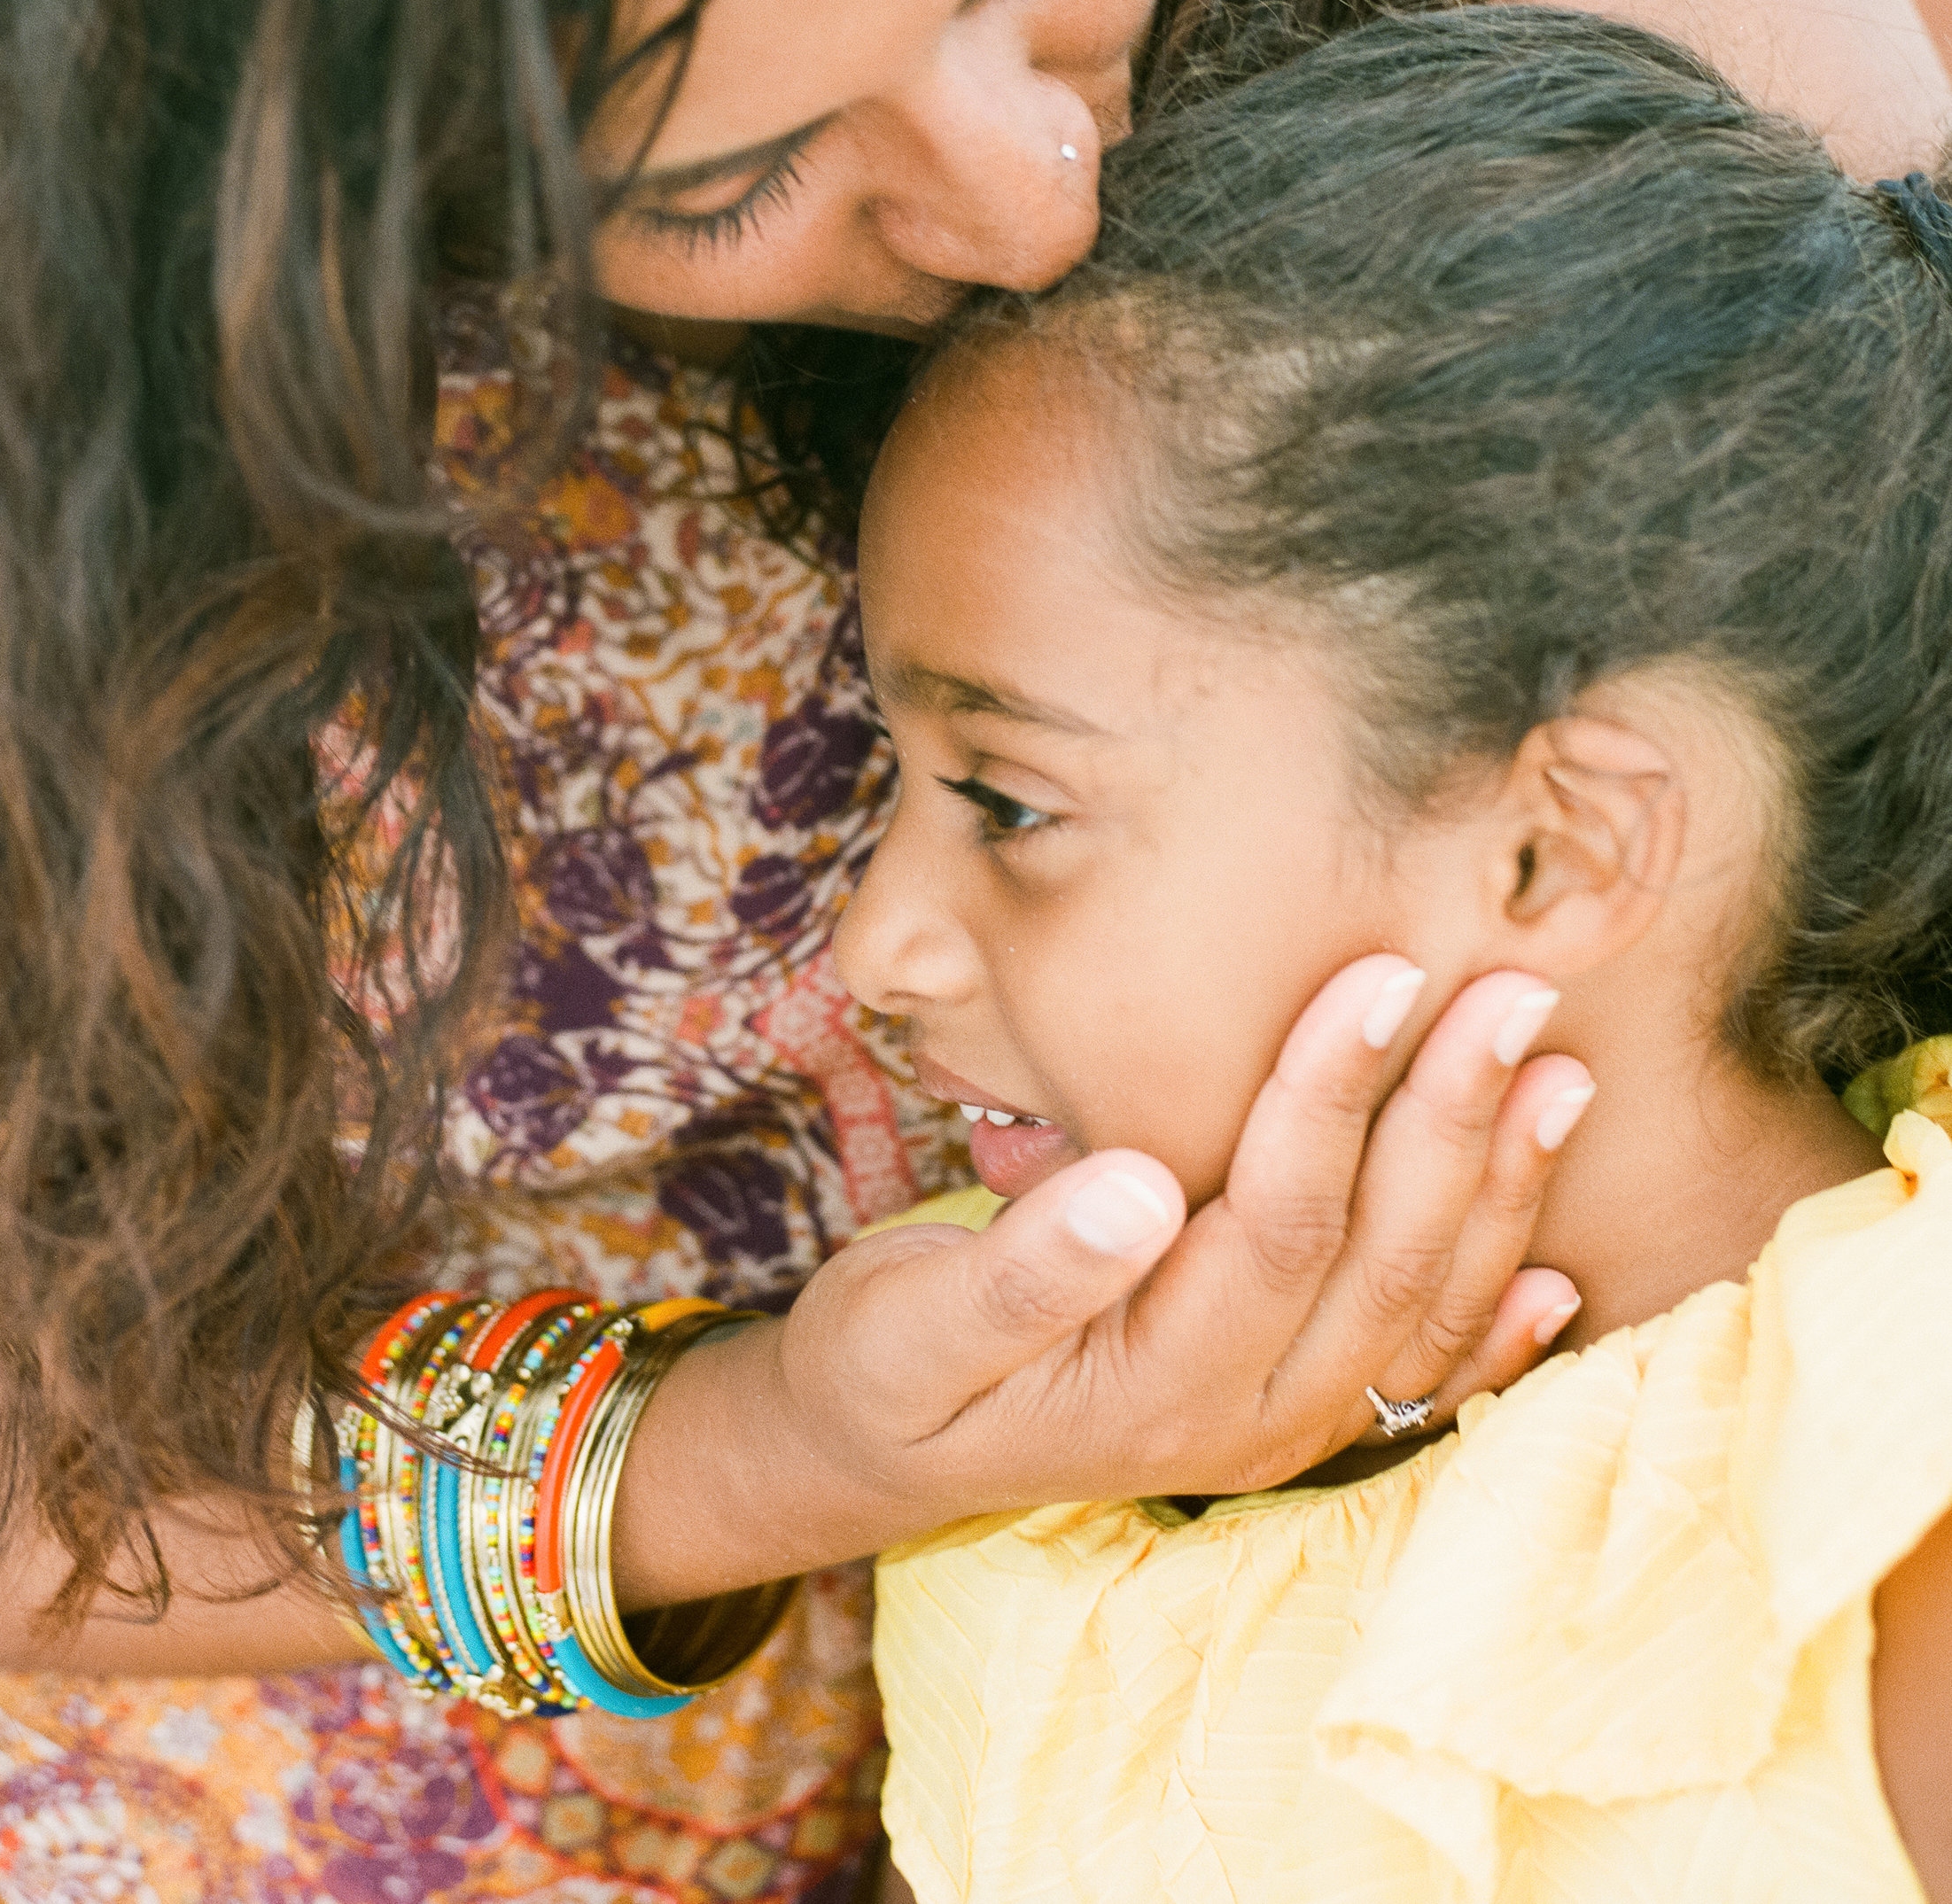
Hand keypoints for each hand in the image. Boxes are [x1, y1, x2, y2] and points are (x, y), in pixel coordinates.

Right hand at [767, 959, 1583, 1533]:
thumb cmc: (884, 1364)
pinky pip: (1417, 1380)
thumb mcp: (908, 1324)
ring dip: (1498, 1192)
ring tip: (1561, 1072)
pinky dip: (1496, 1328)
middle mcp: (1241, 1420)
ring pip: (1419, 1310)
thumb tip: (1139, 1186)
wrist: (872, 1453)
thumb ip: (1023, 1270)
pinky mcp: (1283, 1417)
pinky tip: (1555, 1274)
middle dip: (1453, 1117)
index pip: (1277, 1222)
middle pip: (1378, 1261)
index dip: (1335, 1096)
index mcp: (1155, 1386)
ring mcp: (1276, 1429)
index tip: (1383, 978)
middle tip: (1514, 988)